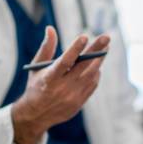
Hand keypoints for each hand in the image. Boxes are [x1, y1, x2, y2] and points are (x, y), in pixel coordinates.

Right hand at [11, 26, 109, 143]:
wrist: (36, 115)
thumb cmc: (36, 86)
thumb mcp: (37, 67)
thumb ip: (46, 48)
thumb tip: (50, 28)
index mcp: (49, 78)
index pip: (64, 61)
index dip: (75, 49)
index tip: (84, 36)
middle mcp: (62, 88)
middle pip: (83, 66)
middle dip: (96, 50)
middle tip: (106, 37)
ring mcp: (72, 97)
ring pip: (91, 75)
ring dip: (99, 60)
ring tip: (105, 47)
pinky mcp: (79, 103)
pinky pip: (92, 85)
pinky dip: (96, 74)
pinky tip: (97, 64)